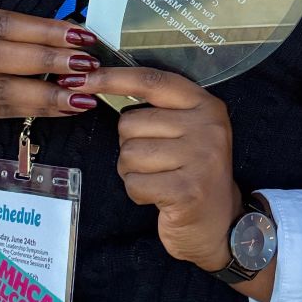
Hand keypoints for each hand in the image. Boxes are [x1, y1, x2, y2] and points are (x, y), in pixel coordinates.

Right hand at [0, 5, 100, 135]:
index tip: (80, 36)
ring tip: (82, 95)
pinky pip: (5, 112)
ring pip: (2, 91)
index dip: (43, 30)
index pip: (3, 23)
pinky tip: (66, 107)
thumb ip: (19, 29)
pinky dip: (39, 110)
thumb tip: (73, 34)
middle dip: (47, 61)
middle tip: (85, 64)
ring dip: (47, 94)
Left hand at [65, 66, 241, 270]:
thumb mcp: (188, 132)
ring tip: (159, 178)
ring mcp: (200, 158)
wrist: (220, 224)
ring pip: (129, 153)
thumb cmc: (192, 174)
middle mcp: (207, 127)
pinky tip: (159, 196)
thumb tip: (103, 85)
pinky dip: (138, 192)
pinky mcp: (187, 190)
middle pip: (131, 122)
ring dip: (133, 171)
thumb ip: (159, 109)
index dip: (113, 77)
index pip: (152, 81)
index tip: (81, 79)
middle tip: (157, 162)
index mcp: (206, 105)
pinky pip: (134, 183)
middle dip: (130, 145)